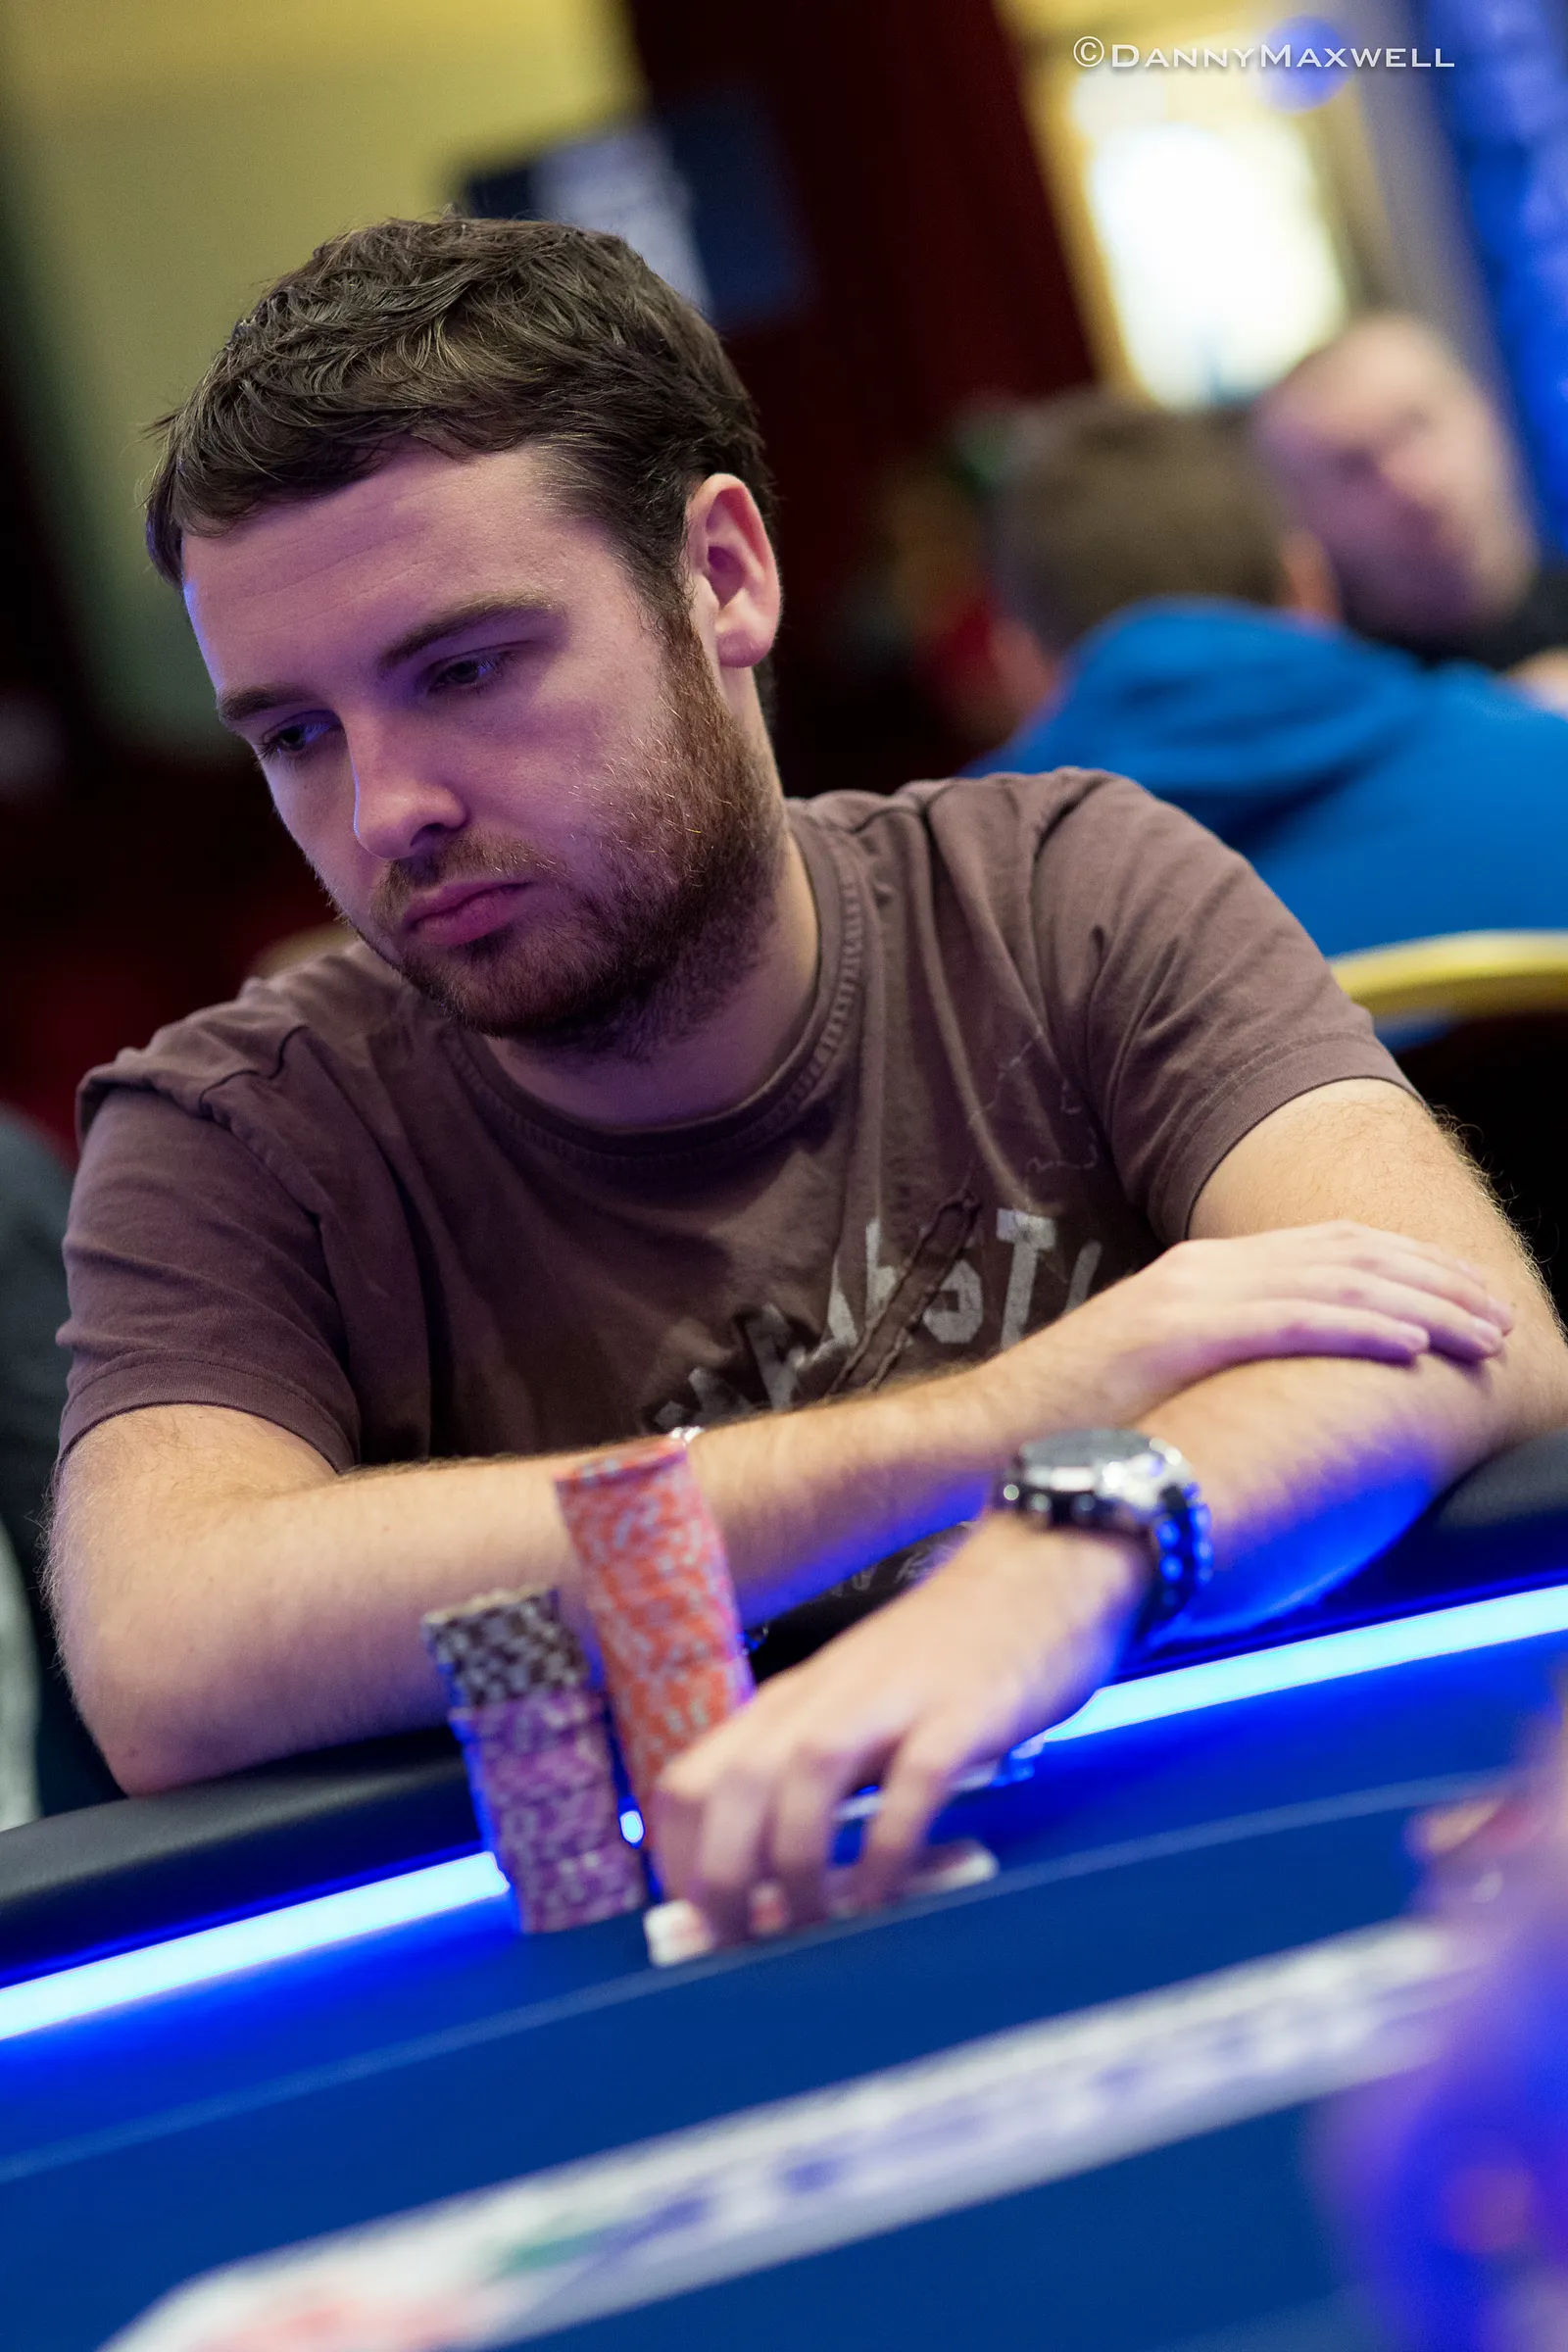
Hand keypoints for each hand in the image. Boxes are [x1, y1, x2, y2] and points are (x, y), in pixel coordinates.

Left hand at [653, 1516, 1143, 1942]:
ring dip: (792, 1870)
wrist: (1038, 1567)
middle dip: (722, 1881)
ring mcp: (890, 1701)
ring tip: (805, 1935)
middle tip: (741, 1952)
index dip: (678, 1863)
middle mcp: (822, 1699)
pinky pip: (909, 1785)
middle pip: (732, 1787)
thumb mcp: (857, 1707)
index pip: (689, 1783)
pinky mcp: (961, 1713)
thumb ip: (818, 1776)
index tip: (699, 1928)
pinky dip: (885, 1850)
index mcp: (788, 1705)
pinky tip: (883, 1903)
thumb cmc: (948, 1655)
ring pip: (802, 1781)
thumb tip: (773, 1880)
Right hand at [1009, 1222, 1512, 1431]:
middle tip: (1501, 1315)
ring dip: (1424, 1303)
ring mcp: (1191, 1295)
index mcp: (1202, 1273)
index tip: (1469, 1299)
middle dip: (1438, 1281)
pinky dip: (1364, 1327)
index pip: (1331, 1251)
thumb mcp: (1163, 1377)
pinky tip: (1415, 1345)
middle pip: (1350, 1254)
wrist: (987, 1432)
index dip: (1411, 1268)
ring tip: (1484, 1331)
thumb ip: (1223, 1364)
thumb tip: (1286, 1392)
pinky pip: (1295, 1321)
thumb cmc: (1075, 1423)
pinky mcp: (1181, 1334)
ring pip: (1338, 1281)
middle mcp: (1203, 1268)